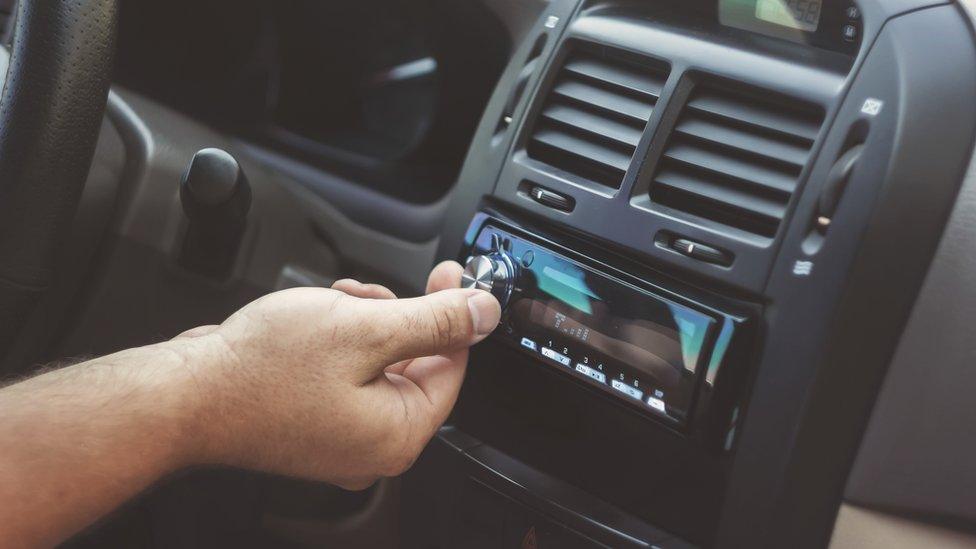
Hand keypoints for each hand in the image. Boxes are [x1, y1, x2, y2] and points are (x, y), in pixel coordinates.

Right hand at [176, 261, 499, 488]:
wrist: (185, 394)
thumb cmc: (261, 370)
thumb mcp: (365, 329)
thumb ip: (435, 322)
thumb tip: (484, 314)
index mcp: (397, 433)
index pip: (453, 366)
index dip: (455, 313)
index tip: (452, 277)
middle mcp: (372, 445)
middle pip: (415, 363)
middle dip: (396, 315)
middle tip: (370, 291)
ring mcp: (341, 437)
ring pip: (379, 361)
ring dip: (364, 321)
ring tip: (332, 304)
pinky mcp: (314, 422)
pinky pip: (347, 373)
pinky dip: (339, 340)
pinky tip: (316, 320)